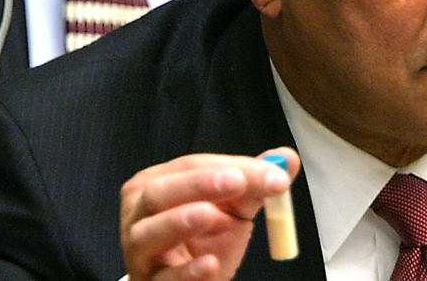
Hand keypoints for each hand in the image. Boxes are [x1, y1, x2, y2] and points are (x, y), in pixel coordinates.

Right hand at [120, 147, 300, 280]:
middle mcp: (139, 213)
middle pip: (160, 192)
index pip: (191, 166)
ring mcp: (139, 250)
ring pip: (149, 233)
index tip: (271, 171)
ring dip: (182, 221)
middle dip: (201, 184)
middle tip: (239, 181)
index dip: (231, 166)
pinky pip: (164, 278)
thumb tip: (287, 158)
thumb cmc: (205, 238)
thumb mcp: (234, 208)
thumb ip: (256, 183)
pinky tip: (209, 264)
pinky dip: (186, 272)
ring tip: (214, 216)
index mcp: (157, 183)